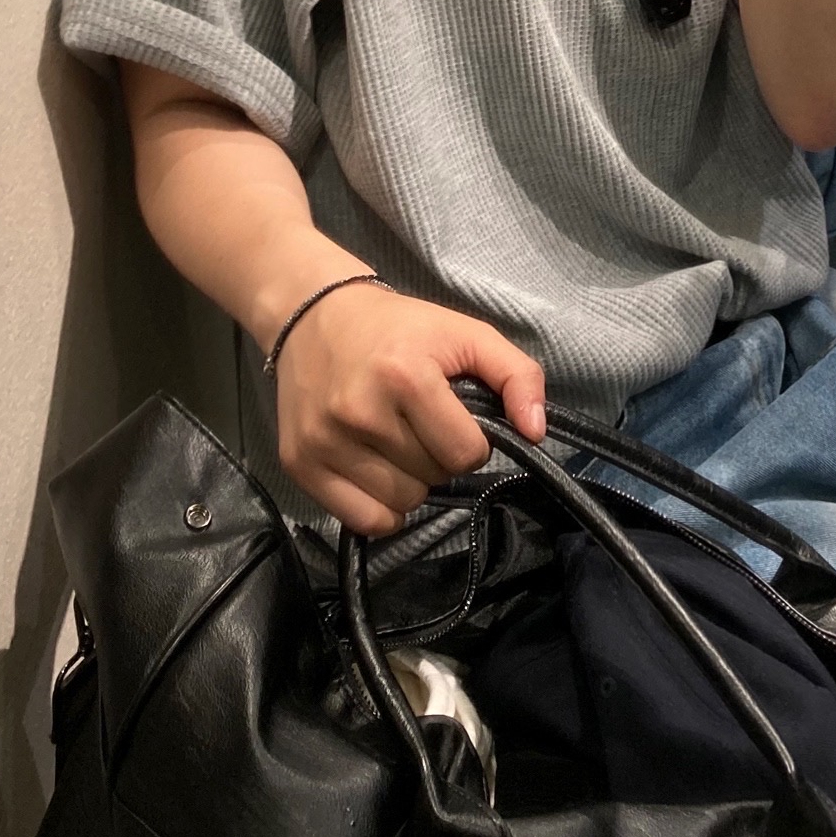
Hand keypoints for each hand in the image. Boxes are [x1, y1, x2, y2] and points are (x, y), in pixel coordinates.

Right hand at [273, 281, 546, 534]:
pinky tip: (377, 471)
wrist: (314, 316)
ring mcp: (325, 442)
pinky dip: (380, 508)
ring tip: (396, 441)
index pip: (466, 453)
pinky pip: (363, 520)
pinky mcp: (299, 464)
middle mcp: (360, 412)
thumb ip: (517, 375)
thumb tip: (536, 433)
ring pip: (402, 503)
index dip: (471, 440)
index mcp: (405, 376)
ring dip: (411, 482)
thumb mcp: (466, 333)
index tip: (454, 417)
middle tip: (420, 423)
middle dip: (439, 457)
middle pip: (434, 479)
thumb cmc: (399, 328)